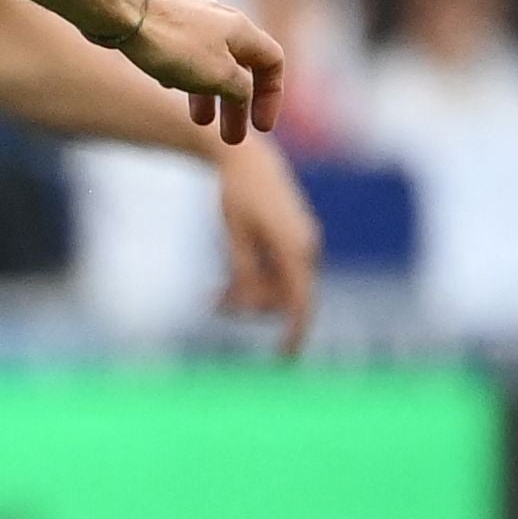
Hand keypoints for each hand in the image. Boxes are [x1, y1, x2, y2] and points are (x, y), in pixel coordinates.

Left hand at [113, 0, 284, 139]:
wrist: (118, 10)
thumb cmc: (171, 43)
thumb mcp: (218, 75)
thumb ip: (240, 88)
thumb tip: (244, 92)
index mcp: (241, 30)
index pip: (272, 63)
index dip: (271, 97)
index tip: (260, 128)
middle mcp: (220, 21)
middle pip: (239, 68)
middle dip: (237, 105)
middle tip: (231, 138)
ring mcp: (189, 19)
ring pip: (208, 62)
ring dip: (208, 95)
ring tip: (199, 123)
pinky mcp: (161, 22)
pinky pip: (182, 54)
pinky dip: (183, 75)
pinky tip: (168, 86)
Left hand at [214, 134, 320, 356]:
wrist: (248, 160)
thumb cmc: (237, 194)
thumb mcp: (234, 236)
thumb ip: (244, 272)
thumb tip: (251, 305)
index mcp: (296, 248)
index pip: (301, 302)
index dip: (295, 332)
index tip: (284, 358)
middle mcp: (307, 249)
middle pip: (284, 298)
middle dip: (251, 308)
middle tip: (211, 303)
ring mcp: (302, 246)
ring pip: (279, 289)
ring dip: (248, 297)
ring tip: (211, 296)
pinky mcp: (292, 244)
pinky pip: (277, 275)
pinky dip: (253, 283)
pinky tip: (223, 287)